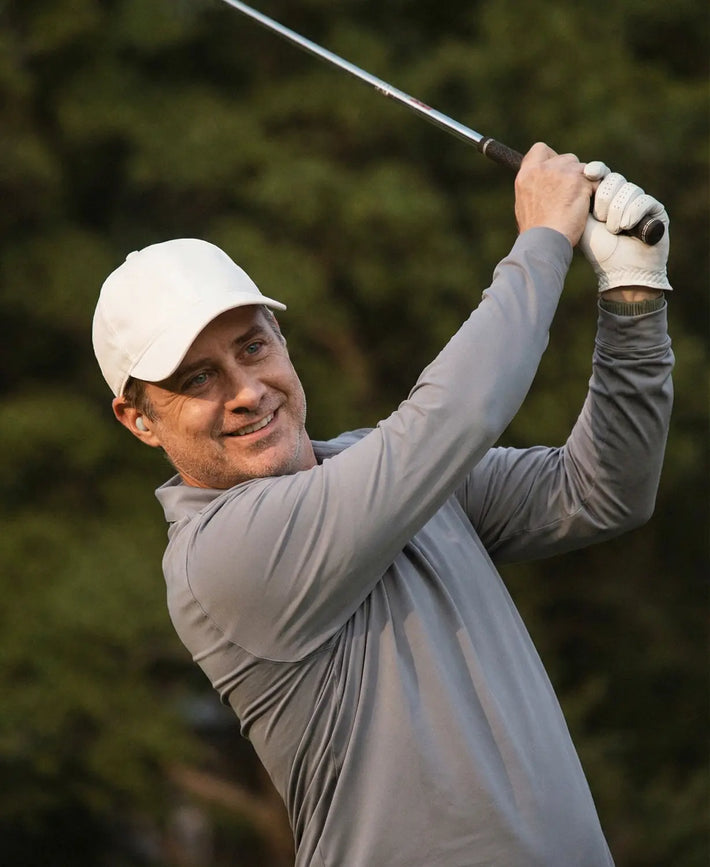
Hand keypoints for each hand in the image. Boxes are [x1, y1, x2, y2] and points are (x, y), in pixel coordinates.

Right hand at [515, 143, 594, 245]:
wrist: (544, 242)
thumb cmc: (535, 232)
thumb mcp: (525, 206)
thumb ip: (535, 189)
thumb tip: (545, 188)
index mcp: (526, 174)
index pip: (540, 150)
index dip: (551, 158)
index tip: (556, 171)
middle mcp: (543, 168)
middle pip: (566, 158)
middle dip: (572, 174)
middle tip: (571, 195)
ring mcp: (562, 172)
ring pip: (583, 168)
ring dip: (584, 184)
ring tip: (577, 206)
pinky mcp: (580, 180)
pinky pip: (596, 181)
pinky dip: (596, 192)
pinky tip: (588, 208)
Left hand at [579, 170, 671, 292]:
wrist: (621, 271)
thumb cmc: (600, 251)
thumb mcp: (583, 224)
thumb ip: (581, 201)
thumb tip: (578, 175)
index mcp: (604, 198)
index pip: (603, 174)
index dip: (597, 171)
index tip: (589, 173)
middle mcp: (623, 198)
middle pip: (614, 179)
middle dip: (604, 199)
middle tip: (601, 219)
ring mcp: (640, 203)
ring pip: (629, 190)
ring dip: (617, 213)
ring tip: (615, 230)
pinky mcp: (656, 210)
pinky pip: (644, 200)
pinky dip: (633, 213)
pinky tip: (628, 227)